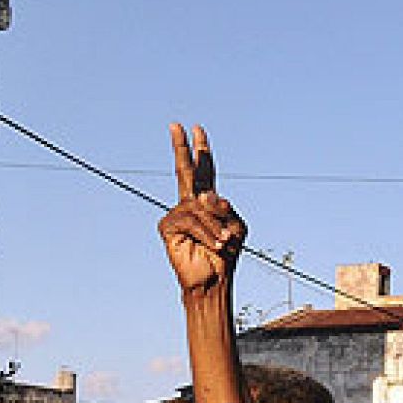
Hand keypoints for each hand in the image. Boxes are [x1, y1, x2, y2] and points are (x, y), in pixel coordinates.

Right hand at [159, 124, 245, 296]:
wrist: (215, 277)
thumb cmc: (226, 252)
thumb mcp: (235, 226)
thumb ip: (224, 207)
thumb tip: (204, 195)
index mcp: (207, 201)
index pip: (204, 171)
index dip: (201, 152)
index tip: (197, 129)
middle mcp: (189, 204)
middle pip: (184, 171)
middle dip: (181, 148)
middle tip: (175, 126)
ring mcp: (176, 214)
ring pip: (199, 207)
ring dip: (216, 226)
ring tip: (222, 242)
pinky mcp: (167, 227)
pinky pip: (191, 220)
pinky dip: (206, 233)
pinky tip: (213, 244)